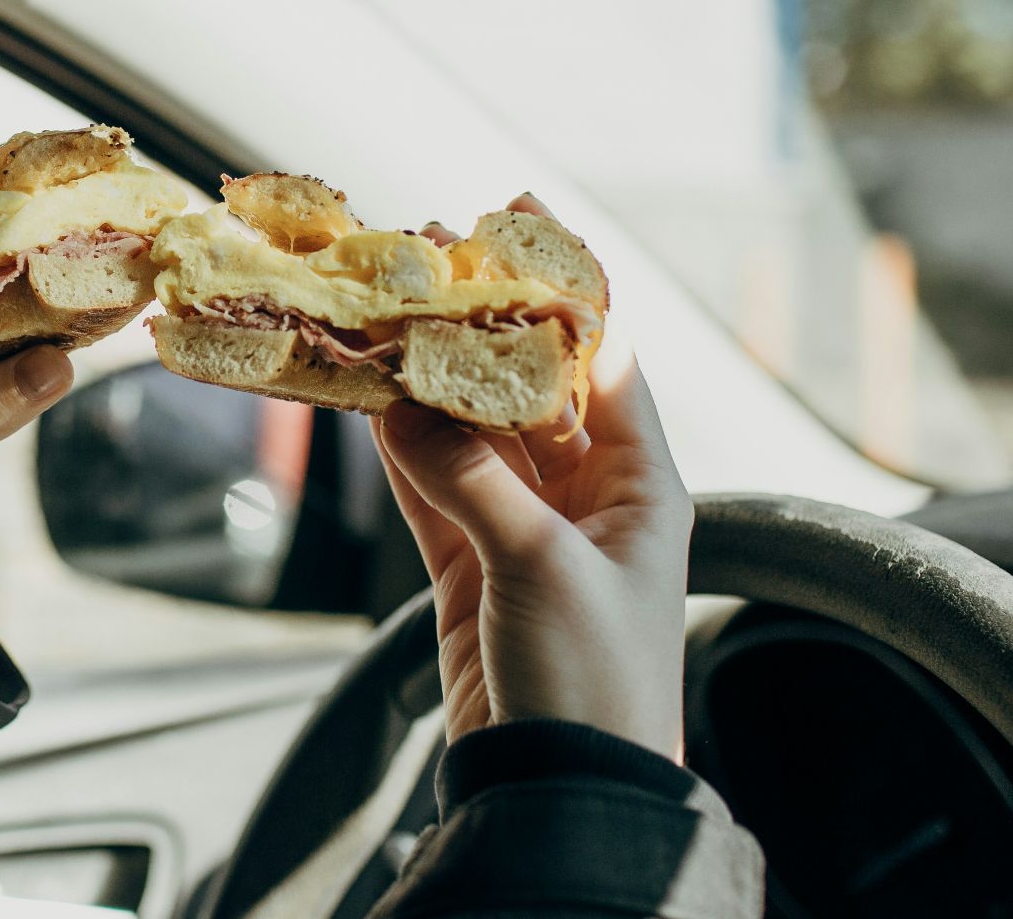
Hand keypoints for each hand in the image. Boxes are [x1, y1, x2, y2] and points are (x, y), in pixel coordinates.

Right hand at [373, 197, 691, 756]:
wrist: (563, 793)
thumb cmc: (594, 684)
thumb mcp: (541, 569)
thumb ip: (471, 481)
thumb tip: (400, 405)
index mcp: (642, 486)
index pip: (603, 359)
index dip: (561, 287)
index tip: (517, 219)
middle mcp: (589, 498)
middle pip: (527, 387)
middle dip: (478, 326)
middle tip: (426, 258)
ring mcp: (526, 532)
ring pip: (469, 433)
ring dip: (428, 381)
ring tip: (382, 315)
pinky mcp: (472, 570)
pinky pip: (433, 489)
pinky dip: (400, 448)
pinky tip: (370, 399)